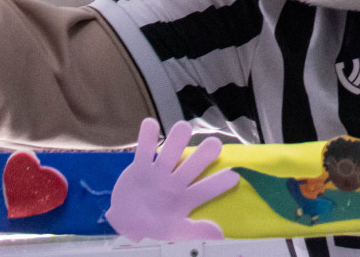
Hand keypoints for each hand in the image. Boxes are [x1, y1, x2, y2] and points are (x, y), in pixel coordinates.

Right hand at [106, 119, 237, 241]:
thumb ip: (194, 230)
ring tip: (183, 127)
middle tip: (215, 144)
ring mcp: (158, 172)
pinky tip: (150, 124)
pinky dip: (146, 137)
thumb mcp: (172, 231)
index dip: (218, 184)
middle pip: (191, 166)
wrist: (125, 220)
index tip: (234, 176)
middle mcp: (175, 181)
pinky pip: (144, 150)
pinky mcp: (141, 166)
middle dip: (203, 155)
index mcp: (185, 198)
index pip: (204, 190)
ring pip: (170, 154)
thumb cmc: (153, 224)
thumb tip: (220, 234)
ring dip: (176, 141)